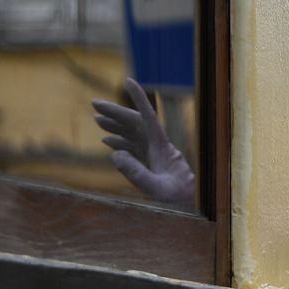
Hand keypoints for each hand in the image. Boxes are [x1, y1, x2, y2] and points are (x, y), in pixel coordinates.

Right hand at [91, 78, 196, 208]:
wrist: (194, 208)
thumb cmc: (180, 199)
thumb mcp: (158, 189)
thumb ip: (137, 173)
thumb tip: (115, 153)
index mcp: (163, 147)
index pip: (148, 118)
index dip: (139, 99)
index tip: (128, 81)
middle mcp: (159, 147)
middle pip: (136, 123)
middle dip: (116, 112)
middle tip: (94, 103)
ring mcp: (156, 156)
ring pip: (133, 134)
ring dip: (116, 125)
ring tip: (96, 119)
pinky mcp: (153, 165)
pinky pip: (134, 149)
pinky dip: (120, 143)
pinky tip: (107, 142)